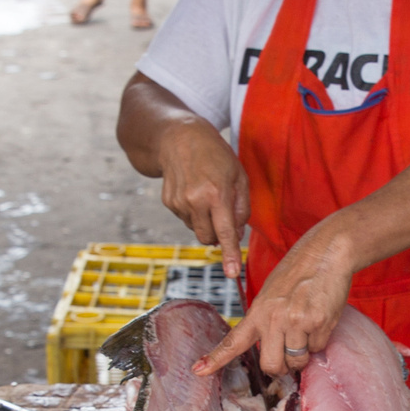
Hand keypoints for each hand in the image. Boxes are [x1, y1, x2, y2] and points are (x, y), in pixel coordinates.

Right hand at [154, 117, 249, 285]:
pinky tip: (194, 192)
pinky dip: (194, 213)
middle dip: (218, 235)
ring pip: (197, 230)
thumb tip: (235, 236)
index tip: (231, 273)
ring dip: (206, 222)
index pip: (225, 231)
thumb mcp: (238, 175)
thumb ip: (241, 208)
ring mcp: (178, 203)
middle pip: (209, 238)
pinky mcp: (168, 202)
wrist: (177, 137)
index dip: (229, 254)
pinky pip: (186, 220)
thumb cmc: (215, 155)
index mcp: (216, 193)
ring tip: (207, 194)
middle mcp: (195, 200)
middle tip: (224, 215)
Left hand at [195, 221, 354, 378]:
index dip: (215, 359)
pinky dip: (319, 340)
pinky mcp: (319, 323)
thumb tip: (272, 345)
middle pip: (271, 365)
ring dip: (303, 355)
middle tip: (288, 359)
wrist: (326, 251)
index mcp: (259, 311)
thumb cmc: (300, 270)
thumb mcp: (272, 292)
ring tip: (307, 330)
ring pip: (297, 361)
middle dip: (281, 368)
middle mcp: (274, 319)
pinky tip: (320, 318)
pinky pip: (318, 347)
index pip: (234, 341)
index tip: (199, 370)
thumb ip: (267, 318)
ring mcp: (297, 322)